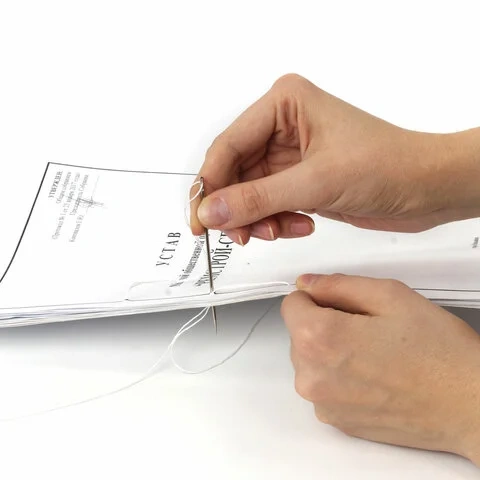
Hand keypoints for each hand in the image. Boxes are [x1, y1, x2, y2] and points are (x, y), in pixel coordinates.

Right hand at [191, 74, 479, 244]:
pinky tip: (301, 225)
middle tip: (239, 235)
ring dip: (259, 219)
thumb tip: (211, 210)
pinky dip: (278, 221)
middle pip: (235, 172)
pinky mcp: (298, 179)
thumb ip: (257, 198)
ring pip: (250, 193)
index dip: (210, 184)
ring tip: (277, 232)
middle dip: (237, 207)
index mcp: (284, 104)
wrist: (426, 188)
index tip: (200, 219)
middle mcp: (282, 126)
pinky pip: (269, 204)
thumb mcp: (315, 183)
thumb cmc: (388, 165)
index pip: (228, 146)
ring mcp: (289, 155)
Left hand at [282, 273, 479, 464]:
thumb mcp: (389, 296)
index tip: (340, 302)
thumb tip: (308, 283)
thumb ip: (338, 285)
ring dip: (331, 351)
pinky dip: (340, 377)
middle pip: (299, 333)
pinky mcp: (336, 422)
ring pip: (310, 360)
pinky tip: (374, 376)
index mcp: (319, 338)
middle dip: (325, 323)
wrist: (470, 406)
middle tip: (368, 328)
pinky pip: (323, 386)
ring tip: (375, 354)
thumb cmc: (438, 352)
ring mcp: (322, 403)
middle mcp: (311, 376)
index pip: (291, 304)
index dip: (317, 297)